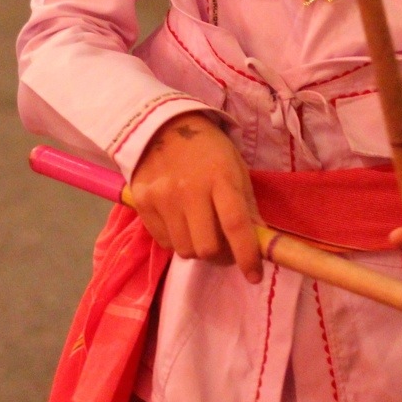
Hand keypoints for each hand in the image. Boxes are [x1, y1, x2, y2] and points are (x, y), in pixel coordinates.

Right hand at [128, 112, 262, 282]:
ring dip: (197, 248)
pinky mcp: (141, 202)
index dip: (247, 255)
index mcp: (220, 177)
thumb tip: (260, 243)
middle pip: (206, 247)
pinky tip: (180, 221)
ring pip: (184, 250)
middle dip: (220, 255)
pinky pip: (163, 242)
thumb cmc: (208, 148)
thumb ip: (247, 205)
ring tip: (200, 229)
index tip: (254, 275)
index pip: (235, 225)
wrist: (161, 125)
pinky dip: (176, 240)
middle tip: (225, 247)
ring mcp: (162, 197)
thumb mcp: (235, 167)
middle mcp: (189, 189)